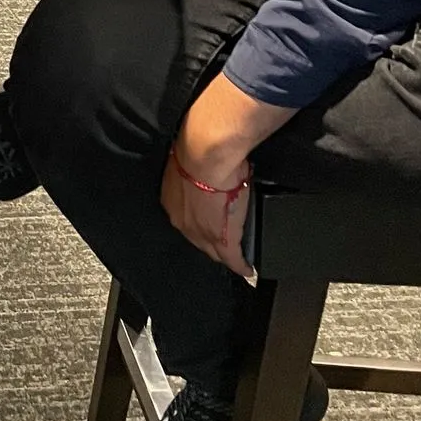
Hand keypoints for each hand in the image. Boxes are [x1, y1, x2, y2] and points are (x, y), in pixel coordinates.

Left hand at [162, 143, 252, 278]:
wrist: (207, 155)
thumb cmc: (200, 151)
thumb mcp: (193, 164)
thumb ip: (199, 172)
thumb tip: (211, 168)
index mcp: (173, 199)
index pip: (186, 219)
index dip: (198, 224)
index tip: (206, 223)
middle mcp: (182, 219)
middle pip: (197, 239)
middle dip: (208, 243)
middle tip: (222, 246)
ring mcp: (201, 232)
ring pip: (214, 249)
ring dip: (225, 253)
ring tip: (236, 258)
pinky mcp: (222, 239)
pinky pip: (233, 258)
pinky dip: (241, 265)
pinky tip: (247, 270)